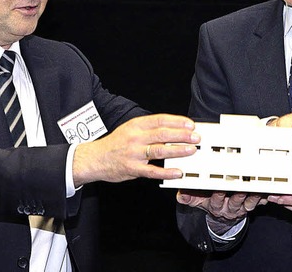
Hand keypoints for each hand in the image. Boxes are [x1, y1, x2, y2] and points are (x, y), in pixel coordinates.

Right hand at [72, 114, 199, 185]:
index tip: (191, 124)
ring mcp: (134, 153)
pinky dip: (166, 172)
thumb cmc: (116, 143)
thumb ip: (150, 128)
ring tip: (191, 150)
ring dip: (178, 150)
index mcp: (136, 125)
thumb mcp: (131, 129)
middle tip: (196, 137)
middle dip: (182, 135)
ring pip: (160, 150)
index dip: (177, 121)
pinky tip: (177, 172)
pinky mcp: (132, 169)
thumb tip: (174, 128)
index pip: (160, 120)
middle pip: (162, 134)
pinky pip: (152, 171)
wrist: (94, 158)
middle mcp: (135, 137)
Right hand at [177, 190, 266, 232]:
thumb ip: (188, 197)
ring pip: (248, 203)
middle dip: (239, 194)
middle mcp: (228, 208)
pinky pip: (259, 203)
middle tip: (243, 186)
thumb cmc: (210, 202)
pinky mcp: (250, 206)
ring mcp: (241, 208)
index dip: (218, 194)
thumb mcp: (197, 201)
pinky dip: (264, 197)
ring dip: (254, 196)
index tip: (220, 187)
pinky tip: (268, 191)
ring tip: (258, 188)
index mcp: (215, 205)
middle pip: (234, 201)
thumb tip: (180, 194)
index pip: (216, 199)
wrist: (222, 217)